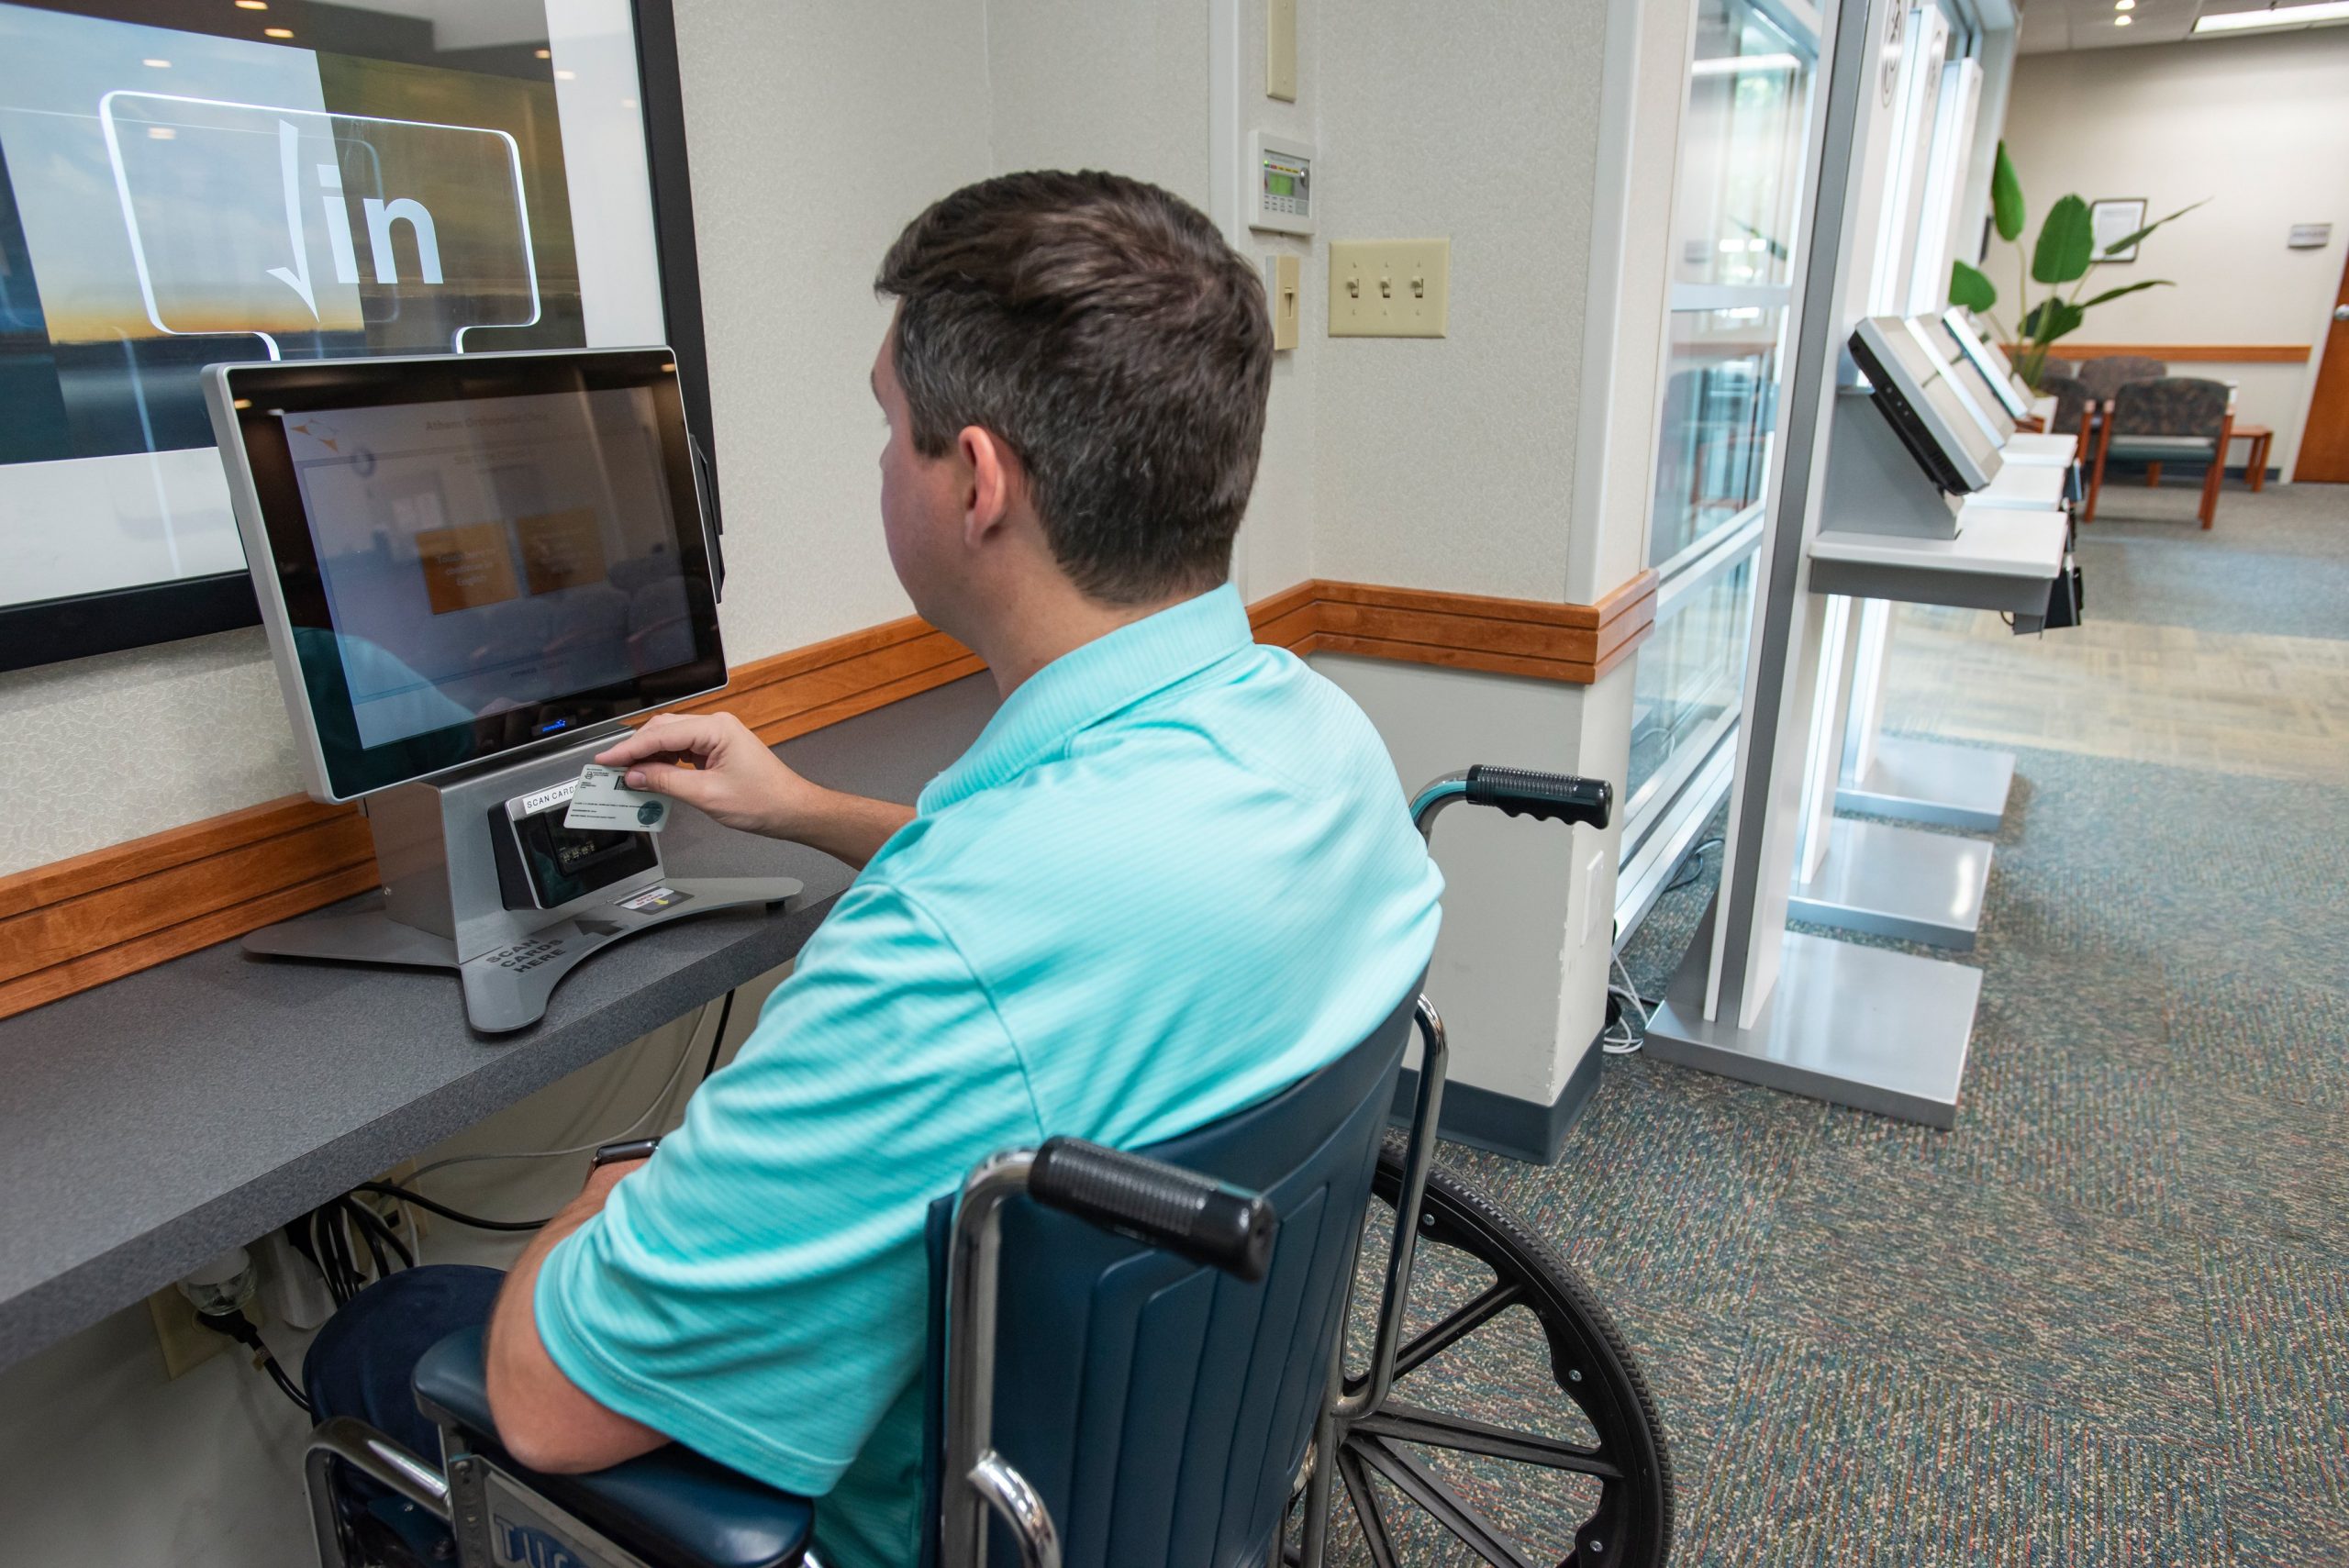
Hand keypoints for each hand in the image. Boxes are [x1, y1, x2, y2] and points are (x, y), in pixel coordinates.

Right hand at [596, 712, 814, 837]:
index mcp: (716, 728)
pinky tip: (653, 775)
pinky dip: (665, 761)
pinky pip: (683, 749)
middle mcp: (716, 725)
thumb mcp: (707, 795)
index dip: (629, 748)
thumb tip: (635, 775)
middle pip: (663, 730)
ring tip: (628, 774)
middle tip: (611, 768)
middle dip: (636, 749)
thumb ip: (666, 781)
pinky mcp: (718, 749)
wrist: (792, 809)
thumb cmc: (763, 801)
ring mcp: (717, 736)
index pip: (660, 734)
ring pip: (671, 738)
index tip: (605, 760)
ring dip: (649, 755)